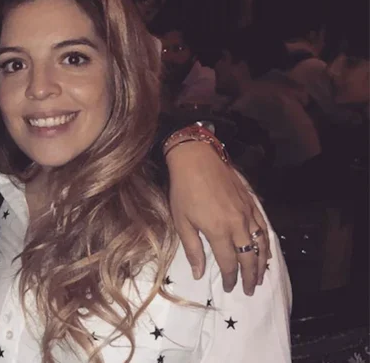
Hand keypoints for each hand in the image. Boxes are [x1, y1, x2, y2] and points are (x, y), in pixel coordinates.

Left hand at [166, 141, 270, 294]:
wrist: (196, 158)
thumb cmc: (183, 190)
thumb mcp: (181, 221)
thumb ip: (193, 249)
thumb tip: (199, 273)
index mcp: (218, 231)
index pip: (229, 263)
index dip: (230, 278)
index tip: (230, 289)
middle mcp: (237, 224)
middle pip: (249, 257)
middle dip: (250, 276)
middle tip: (250, 289)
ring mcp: (247, 212)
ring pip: (261, 243)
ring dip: (262, 262)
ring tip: (261, 276)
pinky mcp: (252, 202)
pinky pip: (264, 226)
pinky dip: (266, 241)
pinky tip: (265, 249)